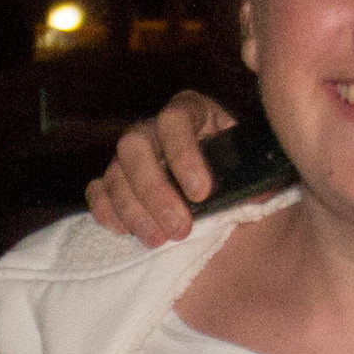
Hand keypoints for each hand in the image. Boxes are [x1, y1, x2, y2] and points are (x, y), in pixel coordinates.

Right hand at [86, 91, 242, 245]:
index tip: (201, 194)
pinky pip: (97, 191)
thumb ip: (255, 177)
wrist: (228, 191)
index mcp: (194, 112)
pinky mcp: (116, 181)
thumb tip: (255, 192)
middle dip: (153, 191)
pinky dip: (107, 212)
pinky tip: (127, 231)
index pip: (175, 118)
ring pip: (114, 173)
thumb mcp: (256, 169)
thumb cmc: (244, 174)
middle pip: (134, 145)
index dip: (183, 155)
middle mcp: (156, 128)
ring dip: (133, 210)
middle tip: (179, 228)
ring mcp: (132, 155)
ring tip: (159, 240)